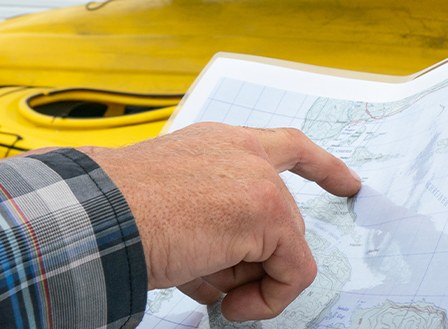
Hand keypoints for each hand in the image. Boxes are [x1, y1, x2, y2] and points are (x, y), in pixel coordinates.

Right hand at [77, 122, 359, 320]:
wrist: (96, 216)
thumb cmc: (115, 213)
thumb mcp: (173, 209)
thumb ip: (215, 227)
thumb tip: (233, 282)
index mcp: (218, 143)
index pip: (286, 146)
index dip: (323, 167)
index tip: (350, 184)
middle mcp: (244, 152)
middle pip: (281, 220)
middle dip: (252, 262)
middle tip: (209, 283)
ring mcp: (260, 181)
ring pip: (285, 250)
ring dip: (249, 280)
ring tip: (200, 282)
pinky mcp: (269, 213)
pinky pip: (293, 273)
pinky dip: (268, 299)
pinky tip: (231, 305)